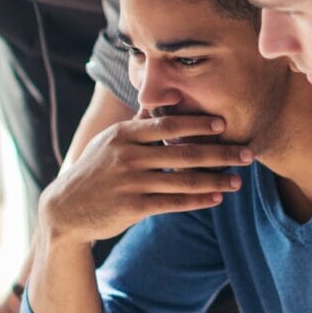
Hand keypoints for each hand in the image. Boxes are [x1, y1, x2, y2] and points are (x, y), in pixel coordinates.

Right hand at [38, 114, 253, 244]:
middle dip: (220, 154)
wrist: (64, 209)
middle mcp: (127, 156)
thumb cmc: (93, 172)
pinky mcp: (132, 207)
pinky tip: (216, 198)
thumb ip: (136, 126)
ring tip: (237, 181)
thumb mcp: (108, 143)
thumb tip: (158, 103)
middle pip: (182, 152)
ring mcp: (130, 182)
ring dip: (215, 180)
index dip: (197, 124)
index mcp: (123, 135)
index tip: (224, 125)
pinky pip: (173, 203)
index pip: (167, 125)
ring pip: (182, 180)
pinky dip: (198, 201)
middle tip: (247, 153)